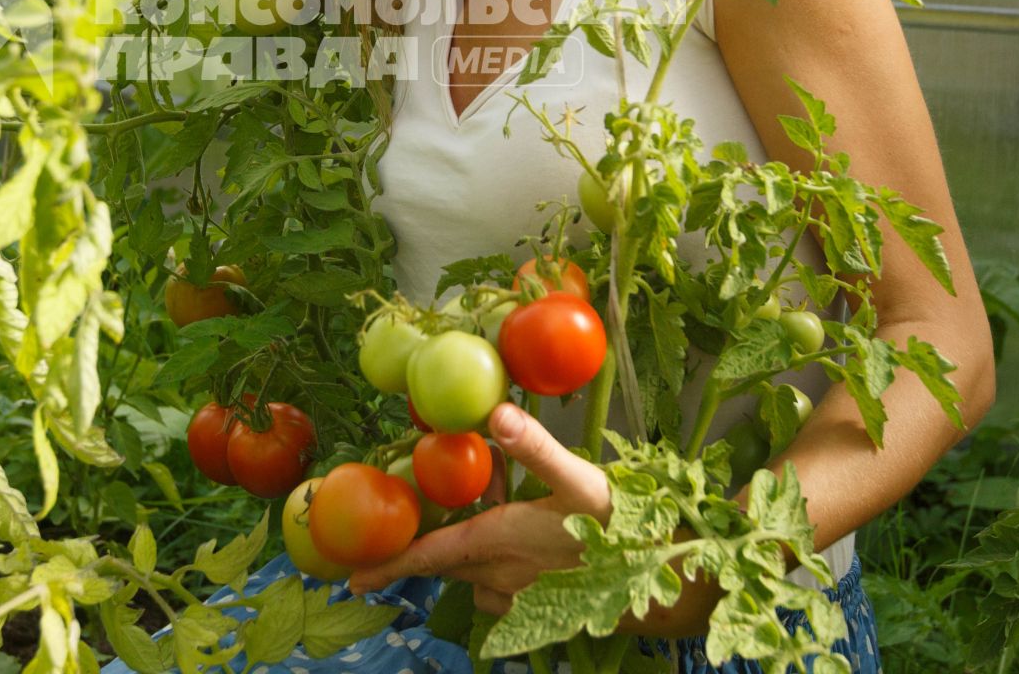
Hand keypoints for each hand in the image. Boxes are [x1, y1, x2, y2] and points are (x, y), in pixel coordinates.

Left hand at [347, 402, 607, 613]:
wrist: (666, 582)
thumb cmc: (622, 526)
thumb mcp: (579, 478)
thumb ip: (537, 446)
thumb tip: (497, 411)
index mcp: (498, 543)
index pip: (429, 557)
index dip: (389, 565)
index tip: (352, 580)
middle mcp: (500, 576)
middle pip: (444, 566)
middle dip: (419, 555)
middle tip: (399, 540)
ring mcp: (519, 596)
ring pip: (471, 575)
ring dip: (463, 554)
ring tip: (478, 521)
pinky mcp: (540, 607)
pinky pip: (498, 588)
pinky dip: (493, 565)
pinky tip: (516, 540)